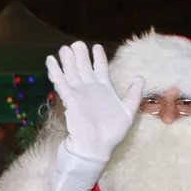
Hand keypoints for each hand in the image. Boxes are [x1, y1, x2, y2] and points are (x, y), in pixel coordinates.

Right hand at [46, 42, 143, 162]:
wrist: (96, 147)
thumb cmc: (112, 132)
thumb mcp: (128, 111)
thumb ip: (134, 93)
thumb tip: (140, 77)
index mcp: (104, 89)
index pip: (100, 68)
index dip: (98, 57)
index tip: (96, 46)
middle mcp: (90, 88)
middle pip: (83, 67)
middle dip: (80, 55)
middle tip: (77, 43)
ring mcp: (79, 93)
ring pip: (72, 72)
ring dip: (67, 60)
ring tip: (64, 48)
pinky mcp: (69, 99)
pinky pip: (61, 82)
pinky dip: (55, 71)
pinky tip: (50, 60)